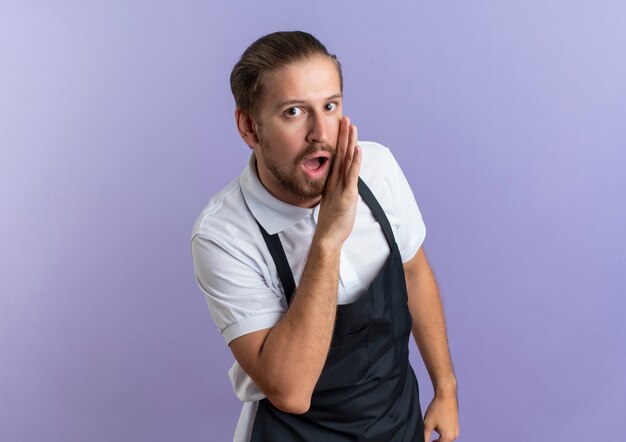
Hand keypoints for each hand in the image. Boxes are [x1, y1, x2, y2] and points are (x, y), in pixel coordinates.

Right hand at [314, 116, 360, 245]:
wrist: (327, 235)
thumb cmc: (332, 221)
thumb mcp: (334, 201)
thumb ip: (336, 190)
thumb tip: (340, 186)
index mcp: (332, 181)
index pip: (337, 157)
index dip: (340, 141)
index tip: (341, 128)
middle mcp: (335, 180)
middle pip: (340, 153)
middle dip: (343, 135)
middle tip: (345, 118)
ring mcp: (340, 186)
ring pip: (346, 160)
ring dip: (349, 142)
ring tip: (351, 126)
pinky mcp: (347, 194)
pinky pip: (351, 175)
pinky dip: (355, 161)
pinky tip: (357, 149)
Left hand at [423, 393, 458, 441]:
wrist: (446, 395)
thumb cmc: (437, 408)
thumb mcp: (427, 424)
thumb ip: (425, 437)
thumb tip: (421, 441)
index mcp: (448, 437)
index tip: (425, 436)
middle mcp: (454, 436)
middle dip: (434, 441)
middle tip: (427, 431)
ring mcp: (456, 431)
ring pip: (444, 438)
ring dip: (437, 436)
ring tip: (431, 426)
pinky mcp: (455, 426)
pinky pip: (447, 433)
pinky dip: (441, 431)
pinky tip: (436, 423)